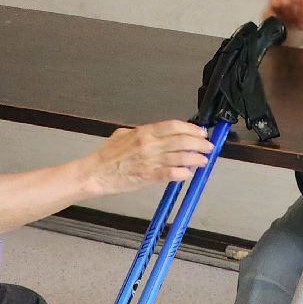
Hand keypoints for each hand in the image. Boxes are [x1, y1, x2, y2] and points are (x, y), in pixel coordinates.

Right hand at [84, 120, 213, 196]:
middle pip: (181, 141)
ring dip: (195, 159)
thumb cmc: (107, 155)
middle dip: (198, 143)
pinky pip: (170, 174)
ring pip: (179, 158)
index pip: (173, 126)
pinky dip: (182, 173)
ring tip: (204, 160)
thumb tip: (157, 133)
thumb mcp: (124, 134)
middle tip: (208, 146)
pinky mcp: (147, 177)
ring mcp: (149, 161)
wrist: (94, 173)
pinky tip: (189, 173)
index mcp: (144, 132)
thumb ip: (142, 133)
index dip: (191, 128)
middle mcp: (149, 145)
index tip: (200, 132)